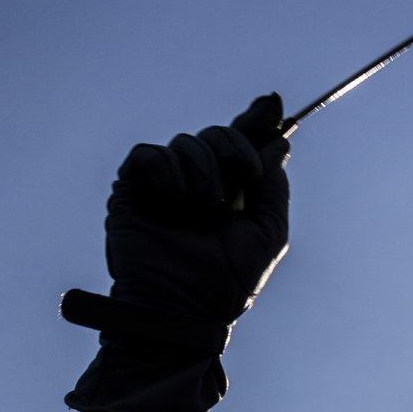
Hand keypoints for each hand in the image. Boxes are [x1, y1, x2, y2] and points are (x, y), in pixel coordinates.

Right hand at [105, 94, 290, 322]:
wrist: (184, 307)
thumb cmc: (227, 281)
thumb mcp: (268, 233)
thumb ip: (274, 188)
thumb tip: (279, 144)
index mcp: (232, 192)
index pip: (242, 145)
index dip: (257, 122)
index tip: (274, 104)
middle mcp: (199, 183)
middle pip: (217, 134)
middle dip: (235, 146)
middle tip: (244, 176)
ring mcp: (166, 185)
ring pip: (186, 142)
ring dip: (203, 169)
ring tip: (205, 206)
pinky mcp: (133, 189)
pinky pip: (149, 154)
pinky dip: (168, 170)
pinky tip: (178, 199)